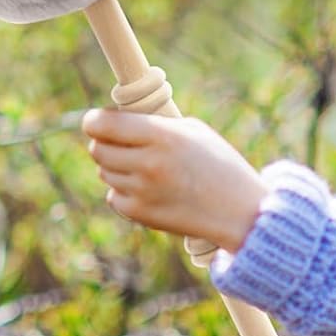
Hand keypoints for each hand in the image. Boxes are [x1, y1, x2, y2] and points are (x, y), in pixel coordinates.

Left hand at [81, 107, 266, 253]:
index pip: (102, 124)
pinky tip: (148, 189)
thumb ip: (153, 124)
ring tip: (145, 168)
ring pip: (105, 172)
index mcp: (162, 136)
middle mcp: (148, 163)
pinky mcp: (141, 214)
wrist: (241, 212)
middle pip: (97, 149)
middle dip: (105, 144)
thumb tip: (117, 121)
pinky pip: (114, 197)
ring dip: (116, 168)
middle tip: (123, 144)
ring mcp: (142, 191)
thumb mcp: (193, 131)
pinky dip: (124, 192)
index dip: (94, 121)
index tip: (98, 122)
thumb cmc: (220, 165)